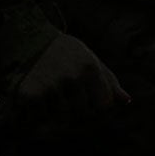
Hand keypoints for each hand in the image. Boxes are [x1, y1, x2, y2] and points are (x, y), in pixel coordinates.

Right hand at [11, 32, 127, 120]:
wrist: (28, 38)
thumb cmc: (66, 52)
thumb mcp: (91, 60)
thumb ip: (109, 82)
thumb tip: (126, 101)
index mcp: (90, 69)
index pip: (103, 105)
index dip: (96, 105)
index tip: (87, 97)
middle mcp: (72, 77)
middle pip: (82, 113)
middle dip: (76, 109)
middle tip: (65, 95)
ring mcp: (51, 85)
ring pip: (62, 117)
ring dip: (56, 111)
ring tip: (51, 92)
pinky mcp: (30, 93)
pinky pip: (40, 117)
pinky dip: (37, 112)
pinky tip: (37, 97)